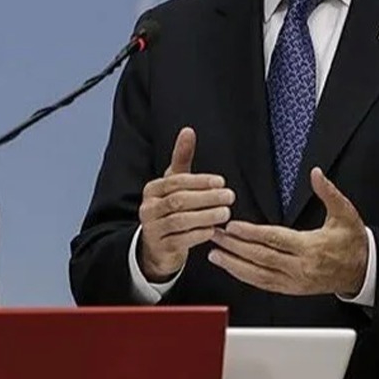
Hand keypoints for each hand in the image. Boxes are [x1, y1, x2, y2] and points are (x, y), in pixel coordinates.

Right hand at [138, 127, 236, 281]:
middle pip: (179, 200)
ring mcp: (153, 229)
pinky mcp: (161, 248)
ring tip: (226, 213)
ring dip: (206, 216)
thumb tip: (188, 130)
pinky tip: (213, 230)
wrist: (157, 246)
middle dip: (207, 198)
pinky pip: (181, 240)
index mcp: (152, 190)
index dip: (199, 181)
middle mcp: (148, 208)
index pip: (176, 181)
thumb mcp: (174, 183)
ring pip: (180, 221)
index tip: (221, 182)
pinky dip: (199, 234)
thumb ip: (182, 158)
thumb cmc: (170, 209)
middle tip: (230, 196)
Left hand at [207, 167, 366, 296]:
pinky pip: (264, 284)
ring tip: (214, 253)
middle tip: (215, 236)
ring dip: (234, 264)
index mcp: (311, 247)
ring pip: (258, 275)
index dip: (251, 233)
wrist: (363, 271)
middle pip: (261, 258)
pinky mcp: (291, 289)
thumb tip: (316, 173)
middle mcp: (300, 267)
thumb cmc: (352, 242)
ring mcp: (295, 282)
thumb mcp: (345, 213)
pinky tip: (230, 267)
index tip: (232, 226)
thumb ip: (329, 192)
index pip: (275, 239)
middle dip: (235, 248)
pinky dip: (245, 276)